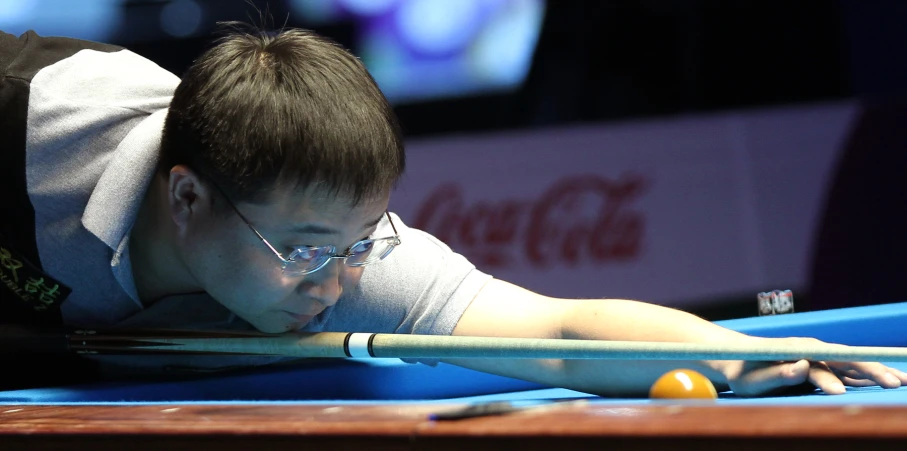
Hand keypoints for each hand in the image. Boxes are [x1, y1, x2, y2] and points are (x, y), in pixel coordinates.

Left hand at [721, 337, 906, 396]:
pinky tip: (886, 380)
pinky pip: (848, 370)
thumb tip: (803, 367)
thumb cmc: (743, 373)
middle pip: (847, 360)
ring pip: (853, 364)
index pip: (824, 365)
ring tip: (904, 381)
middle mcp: (811, 350)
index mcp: (796, 351)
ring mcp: (818, 356)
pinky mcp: (820, 364)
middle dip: (874, 371)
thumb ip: (778, 373)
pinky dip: (868, 375)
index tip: (856, 387)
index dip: (841, 376)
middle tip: (898, 384)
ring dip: (879, 371)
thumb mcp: (754, 378)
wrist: (736, 361)